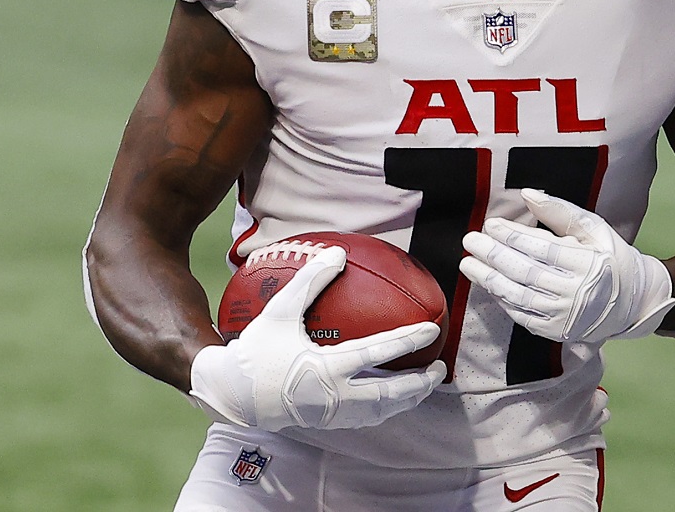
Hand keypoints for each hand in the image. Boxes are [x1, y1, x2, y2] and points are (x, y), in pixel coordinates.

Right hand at [188, 245, 444, 430]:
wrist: (234, 394)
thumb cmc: (257, 350)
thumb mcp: (280, 310)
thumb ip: (310, 280)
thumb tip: (337, 252)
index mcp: (326, 368)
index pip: (378, 352)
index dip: (408, 340)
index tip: (432, 330)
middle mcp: (335, 396)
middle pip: (391, 394)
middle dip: (420, 383)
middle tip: (439, 368)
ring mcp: (332, 413)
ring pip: (382, 411)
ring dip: (408, 399)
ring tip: (424, 384)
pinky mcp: (327, 422)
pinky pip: (367, 418)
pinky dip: (387, 408)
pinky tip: (394, 397)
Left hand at [459, 189, 674, 343]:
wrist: (634, 302)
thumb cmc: (610, 257)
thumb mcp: (593, 228)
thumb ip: (560, 211)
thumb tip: (527, 194)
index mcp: (588, 264)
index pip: (542, 248)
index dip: (513, 236)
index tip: (491, 224)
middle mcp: (576, 293)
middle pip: (526, 272)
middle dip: (494, 255)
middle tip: (470, 240)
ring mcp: (564, 316)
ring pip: (519, 296)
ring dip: (489, 279)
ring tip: (468, 263)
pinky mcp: (556, 331)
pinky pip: (522, 315)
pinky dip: (501, 299)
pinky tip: (487, 283)